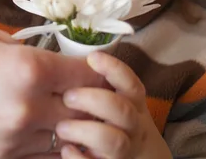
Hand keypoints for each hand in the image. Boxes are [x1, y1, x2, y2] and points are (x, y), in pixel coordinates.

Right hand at [0, 24, 104, 158]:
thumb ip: (26, 54)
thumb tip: (48, 60)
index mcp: (28, 70)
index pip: (87, 75)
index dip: (98, 70)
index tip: (98, 67)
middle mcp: (25, 110)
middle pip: (83, 110)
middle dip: (89, 99)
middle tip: (86, 90)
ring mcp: (9, 141)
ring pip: (62, 138)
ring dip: (68, 123)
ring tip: (62, 109)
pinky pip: (34, 156)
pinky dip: (43, 143)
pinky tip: (37, 128)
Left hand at [56, 52, 170, 158]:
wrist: (143, 158)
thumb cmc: (119, 122)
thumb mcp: (118, 101)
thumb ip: (99, 85)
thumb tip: (69, 64)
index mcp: (134, 104)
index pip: (130, 84)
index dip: (114, 69)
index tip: (93, 57)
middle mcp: (133, 126)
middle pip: (122, 111)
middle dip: (94, 100)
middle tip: (68, 97)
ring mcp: (125, 149)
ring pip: (114, 141)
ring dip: (85, 131)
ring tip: (62, 127)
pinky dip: (80, 158)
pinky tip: (67, 150)